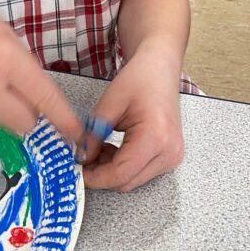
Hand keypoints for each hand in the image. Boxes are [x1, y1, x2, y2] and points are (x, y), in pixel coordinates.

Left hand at [82, 49, 183, 191]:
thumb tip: (81, 158)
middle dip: (101, 175)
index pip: (121, 173)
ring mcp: (173, 156)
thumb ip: (93, 135)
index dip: (95, 177)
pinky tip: (112, 149)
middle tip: (82, 159)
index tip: (76, 171)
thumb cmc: (139, 79)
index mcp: (155, 137)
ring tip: (97, 149)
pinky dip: (123, 166)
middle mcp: (169, 152)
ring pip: (134, 180)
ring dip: (112, 171)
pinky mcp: (171, 156)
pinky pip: (142, 171)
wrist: (161, 69)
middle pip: (128, 181)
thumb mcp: (109, 104)